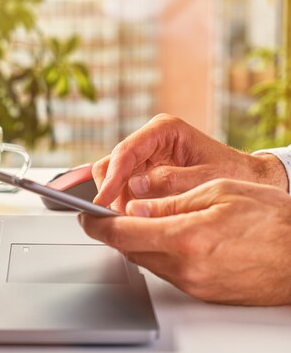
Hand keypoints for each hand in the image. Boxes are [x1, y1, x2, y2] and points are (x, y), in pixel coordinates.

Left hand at [80, 179, 290, 305]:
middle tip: (106, 213)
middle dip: (114, 231)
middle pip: (129, 250)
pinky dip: (157, 254)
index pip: (122, 233)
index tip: (83, 215)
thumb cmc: (273, 220)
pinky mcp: (202, 293)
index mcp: (185, 237)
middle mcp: (185, 266)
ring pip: (146, 261)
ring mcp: (193, 283)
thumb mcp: (219, 192)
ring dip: (136, 242)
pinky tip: (166, 239)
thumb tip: (134, 207)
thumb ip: (170, 202)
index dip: (96, 223)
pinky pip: (166, 272)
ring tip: (140, 221)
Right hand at [92, 114, 287, 211]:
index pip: (126, 152)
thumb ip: (170, 180)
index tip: (103, 200)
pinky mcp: (144, 173)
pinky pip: (124, 188)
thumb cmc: (234, 174)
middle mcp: (150, 141)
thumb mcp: (206, 178)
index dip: (112, 178)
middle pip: (112, 163)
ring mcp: (145, 157)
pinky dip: (125, 204)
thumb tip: (135, 186)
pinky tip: (135, 218)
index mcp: (164, 130)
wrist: (250, 180)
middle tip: (115, 217)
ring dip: (116, 200)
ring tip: (129, 221)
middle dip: (111, 191)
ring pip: (114, 177)